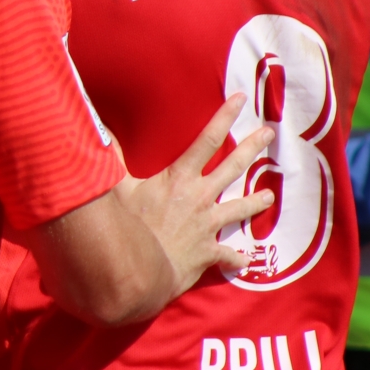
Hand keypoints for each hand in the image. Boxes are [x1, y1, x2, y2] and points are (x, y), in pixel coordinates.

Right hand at [120, 94, 274, 295]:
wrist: (140, 270)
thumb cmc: (127, 227)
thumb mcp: (116, 186)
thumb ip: (112, 156)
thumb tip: (100, 127)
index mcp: (180, 178)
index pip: (207, 139)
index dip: (225, 116)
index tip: (241, 99)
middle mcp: (200, 197)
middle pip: (233, 166)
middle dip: (253, 147)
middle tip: (269, 133)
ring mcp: (207, 226)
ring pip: (239, 208)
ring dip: (255, 201)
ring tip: (269, 196)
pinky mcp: (208, 253)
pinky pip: (228, 255)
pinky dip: (236, 259)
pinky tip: (245, 261)